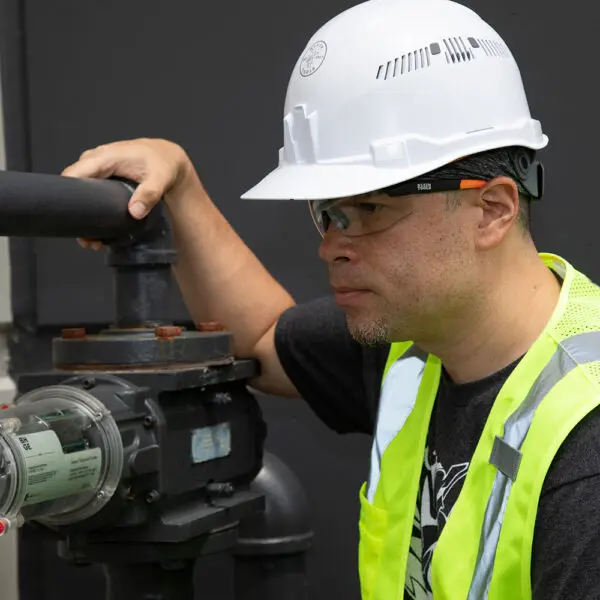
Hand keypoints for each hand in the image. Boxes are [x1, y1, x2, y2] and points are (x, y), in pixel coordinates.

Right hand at [61, 138, 193, 248]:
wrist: (166, 156)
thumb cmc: (162, 163)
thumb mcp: (159, 179)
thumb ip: (148, 194)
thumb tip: (135, 212)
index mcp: (104, 157)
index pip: (73, 175)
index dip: (67, 196)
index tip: (75, 222)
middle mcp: (94, 161)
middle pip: (72, 187)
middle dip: (76, 213)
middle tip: (87, 239)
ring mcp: (96, 169)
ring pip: (79, 192)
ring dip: (83, 215)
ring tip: (92, 240)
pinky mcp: (100, 177)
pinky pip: (88, 192)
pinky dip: (90, 210)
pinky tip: (98, 231)